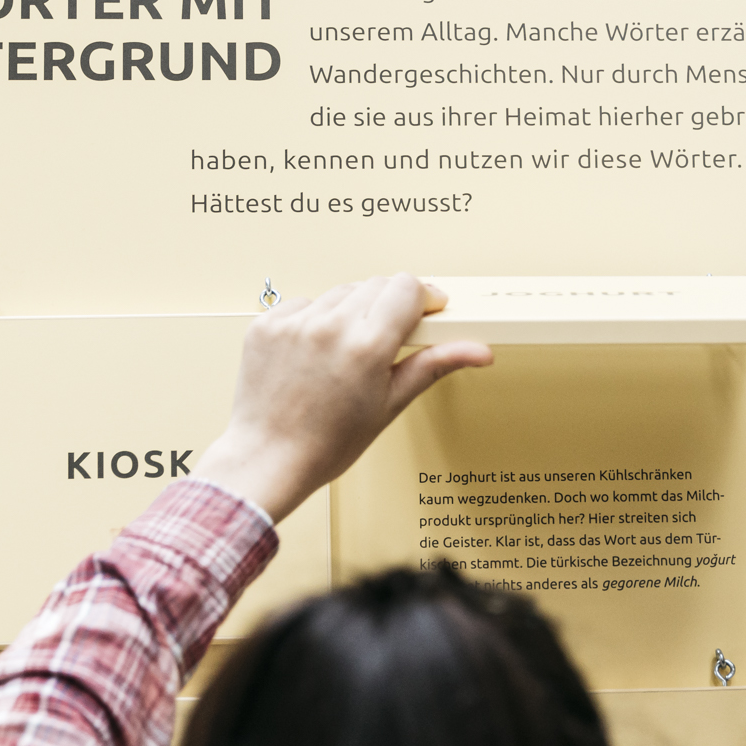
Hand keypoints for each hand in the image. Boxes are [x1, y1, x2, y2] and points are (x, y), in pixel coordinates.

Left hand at [191, 274, 492, 520]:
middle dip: (390, 305)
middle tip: (388, 341)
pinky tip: (315, 354)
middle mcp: (329, 327)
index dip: (423, 298)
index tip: (427, 311)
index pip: (407, 287)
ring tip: (346, 354)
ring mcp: (293, 323)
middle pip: (376, 284)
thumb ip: (434, 365)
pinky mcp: (266, 325)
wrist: (268, 460)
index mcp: (366, 346)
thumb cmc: (327, 444)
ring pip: (340, 292)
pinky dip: (315, 321)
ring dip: (352, 312)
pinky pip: (304, 304)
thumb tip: (480, 351)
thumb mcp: (390, 405)